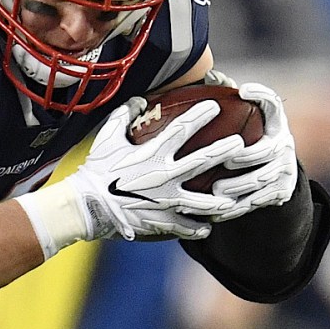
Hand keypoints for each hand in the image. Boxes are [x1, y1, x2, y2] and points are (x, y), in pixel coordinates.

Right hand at [66, 96, 243, 239]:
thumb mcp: (107, 138)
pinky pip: (186, 227)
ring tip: (233, 197)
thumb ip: (124, 116)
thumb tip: (140, 99)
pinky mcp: (162, 221)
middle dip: (226, 151)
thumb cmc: (95, 169)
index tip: (215, 106)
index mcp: (153, 153)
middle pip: (203, 161)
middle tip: (242, 145)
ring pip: (204, 201)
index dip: (201, 115)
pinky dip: (198, 228)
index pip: (183, 129)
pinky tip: (208, 227)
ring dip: (222, 199)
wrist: (87, 205)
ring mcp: (166, 200)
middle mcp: (165, 176)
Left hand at [210, 83, 297, 220]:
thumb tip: (206, 74)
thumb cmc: (244, 142)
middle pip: (271, 149)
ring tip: (218, 188)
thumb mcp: (240, 122)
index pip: (273, 103)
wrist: (270, 178)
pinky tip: (218, 210)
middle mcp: (283, 144)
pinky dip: (239, 206)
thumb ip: (226, 102)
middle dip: (250, 154)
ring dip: (242, 184)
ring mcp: (285, 169)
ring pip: (265, 178)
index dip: (262, 95)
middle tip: (229, 158)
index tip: (244, 89)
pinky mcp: (281, 192)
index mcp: (273, 122)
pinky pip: (260, 201)